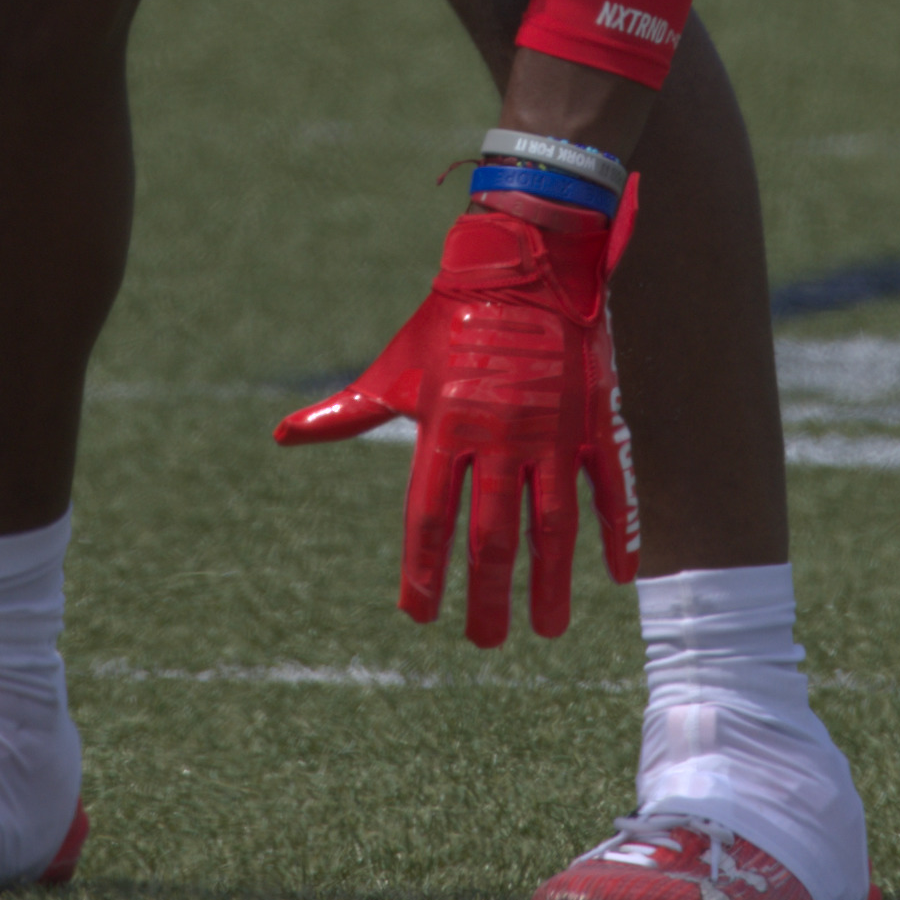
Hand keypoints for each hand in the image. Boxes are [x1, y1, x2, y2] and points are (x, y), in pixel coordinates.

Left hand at [278, 196, 637, 645]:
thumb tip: (282, 435)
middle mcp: (498, 435)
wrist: (521, 259)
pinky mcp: (591, 417)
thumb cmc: (447, 319)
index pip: (429, 519)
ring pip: (553, 525)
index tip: (419, 614)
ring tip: (547, 631)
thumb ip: (346, 414)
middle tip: (485, 640)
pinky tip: (617, 573)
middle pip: (491, 537)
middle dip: (487, 597)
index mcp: (445, 426)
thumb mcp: (395, 370)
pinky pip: (609, 486)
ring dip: (550, 584)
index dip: (423, 573)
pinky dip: (618, 530)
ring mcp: (550, 430)